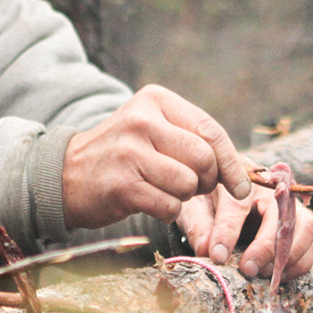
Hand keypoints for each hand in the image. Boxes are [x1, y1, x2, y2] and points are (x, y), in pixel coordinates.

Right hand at [61, 85, 251, 229]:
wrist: (66, 175)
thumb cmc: (123, 154)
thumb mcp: (154, 129)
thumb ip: (194, 140)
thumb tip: (245, 172)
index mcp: (155, 100)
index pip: (210, 130)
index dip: (232, 163)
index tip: (241, 188)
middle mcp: (142, 121)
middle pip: (204, 159)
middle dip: (207, 182)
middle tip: (192, 187)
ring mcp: (130, 153)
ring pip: (189, 185)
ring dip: (183, 197)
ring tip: (162, 189)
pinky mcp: (122, 186)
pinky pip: (170, 207)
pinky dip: (167, 211)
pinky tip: (148, 201)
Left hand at [175, 185, 312, 280]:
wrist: (227, 187)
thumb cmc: (210, 196)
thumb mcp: (195, 205)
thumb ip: (199, 225)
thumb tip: (207, 250)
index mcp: (241, 179)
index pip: (237, 205)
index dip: (227, 233)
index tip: (218, 257)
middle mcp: (273, 189)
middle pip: (283, 214)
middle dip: (266, 247)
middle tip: (247, 269)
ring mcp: (293, 205)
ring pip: (306, 227)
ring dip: (287, 256)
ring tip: (262, 273)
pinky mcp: (302, 224)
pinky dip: (299, 264)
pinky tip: (276, 275)